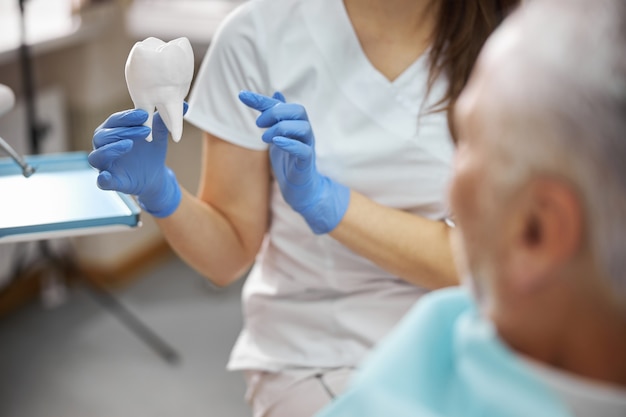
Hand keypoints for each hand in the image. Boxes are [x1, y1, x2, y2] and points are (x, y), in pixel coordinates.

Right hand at [88, 104, 186, 217]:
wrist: (154, 176)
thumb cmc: (150, 152)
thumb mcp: (158, 136)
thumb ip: (164, 121)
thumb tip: (186, 105)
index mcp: (113, 132)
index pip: (114, 121)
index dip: (126, 117)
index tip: (144, 114)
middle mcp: (104, 146)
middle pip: (103, 135)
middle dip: (122, 130)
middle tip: (144, 130)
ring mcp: (104, 164)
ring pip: (97, 155)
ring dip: (111, 149)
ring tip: (129, 144)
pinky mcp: (109, 181)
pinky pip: (101, 181)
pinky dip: (102, 179)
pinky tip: (107, 177)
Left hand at [238, 90, 349, 233]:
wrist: (299, 186)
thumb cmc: (289, 159)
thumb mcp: (277, 134)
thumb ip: (275, 116)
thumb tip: (276, 92)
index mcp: (295, 123)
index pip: (281, 104)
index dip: (262, 100)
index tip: (242, 95)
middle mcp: (304, 131)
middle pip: (298, 111)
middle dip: (276, 113)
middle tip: (258, 123)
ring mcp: (308, 145)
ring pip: (303, 128)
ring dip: (282, 128)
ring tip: (265, 138)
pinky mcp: (307, 161)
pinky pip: (304, 149)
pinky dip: (290, 144)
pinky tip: (276, 142)